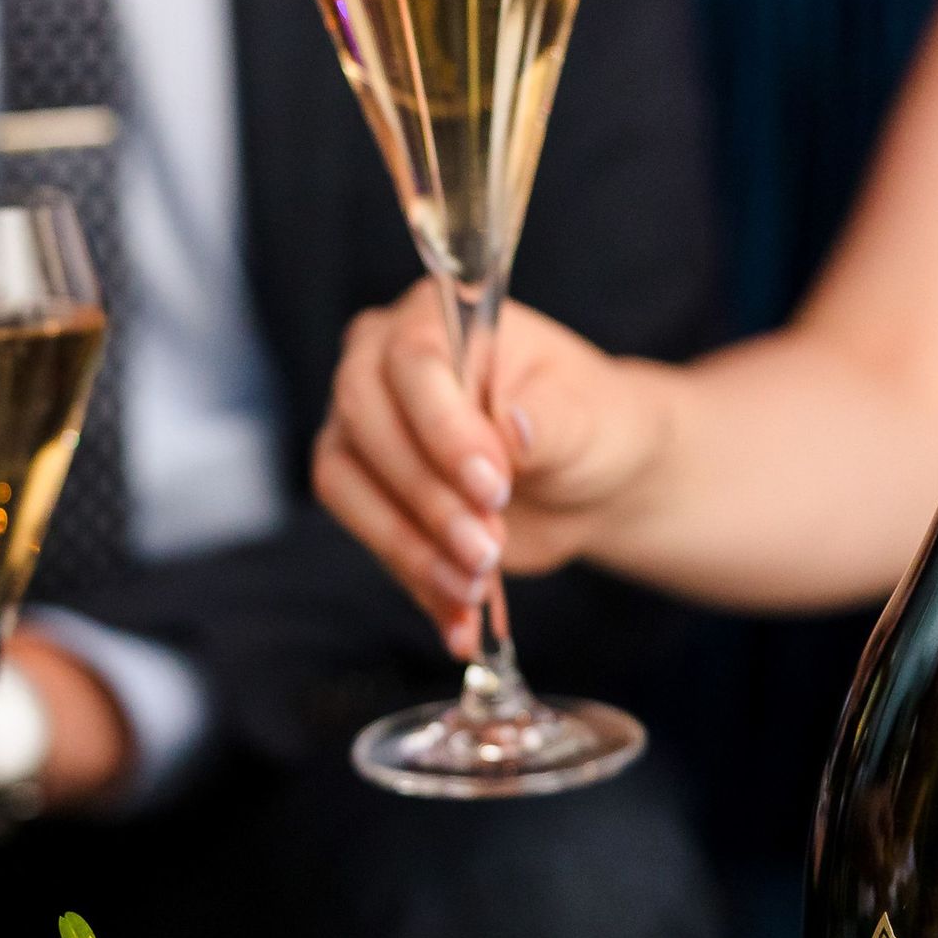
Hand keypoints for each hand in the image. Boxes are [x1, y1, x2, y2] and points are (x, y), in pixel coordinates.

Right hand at [311, 278, 673, 654]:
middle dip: (427, 498)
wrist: (587, 481)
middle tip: (486, 551)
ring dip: (409, 547)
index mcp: (438, 317)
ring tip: (474, 591)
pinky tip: (456, 620)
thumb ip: (549, 421)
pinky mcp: (361, 488)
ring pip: (346, 484)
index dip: (444, 429)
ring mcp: (361, 426)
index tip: (493, 485)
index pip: (414, 363)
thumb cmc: (591, 426)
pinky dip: (411, 581)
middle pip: (366, 424)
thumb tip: (512, 426)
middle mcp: (381, 362)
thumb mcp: (590, 419)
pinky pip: (362, 535)